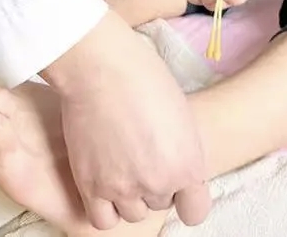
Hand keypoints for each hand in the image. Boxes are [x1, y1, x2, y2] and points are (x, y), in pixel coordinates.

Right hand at [42, 12, 210, 228]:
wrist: (102, 66)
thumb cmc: (144, 76)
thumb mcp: (181, 115)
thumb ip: (182, 151)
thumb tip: (174, 166)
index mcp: (189, 165)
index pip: (195, 211)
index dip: (185, 198)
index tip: (176, 184)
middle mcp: (159, 182)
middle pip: (160, 205)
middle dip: (152, 184)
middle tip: (139, 155)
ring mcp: (123, 187)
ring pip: (132, 213)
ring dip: (128, 196)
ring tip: (119, 165)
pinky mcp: (91, 185)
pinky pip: (102, 220)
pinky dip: (104, 208)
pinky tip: (102, 183)